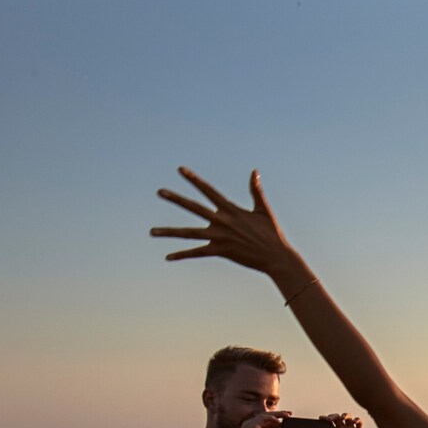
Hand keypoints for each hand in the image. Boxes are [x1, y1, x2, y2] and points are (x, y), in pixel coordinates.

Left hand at [152, 167, 306, 279]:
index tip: (180, 170)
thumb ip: (255, 190)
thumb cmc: (271, 233)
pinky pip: (197, 253)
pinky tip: (168, 257)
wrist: (276, 256)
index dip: (194, 179)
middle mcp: (222, 221)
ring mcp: (219, 237)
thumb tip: (254, 171)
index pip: (208, 190)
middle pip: (193, 207)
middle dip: (176, 199)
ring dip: (169, 232)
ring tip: (151, 232)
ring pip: (189, 233)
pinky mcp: (220, 251)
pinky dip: (182, 255)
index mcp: (231, 209)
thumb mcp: (263, 209)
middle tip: (159, 191)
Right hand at [229, 411, 293, 427]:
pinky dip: (270, 418)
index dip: (278, 420)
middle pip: (267, 416)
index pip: (268, 422)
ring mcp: (250, 425)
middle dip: (279, 414)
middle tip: (290, 414)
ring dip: (277, 414)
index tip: (288, 420)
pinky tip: (278, 421)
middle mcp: (251, 425)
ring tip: (287, 415)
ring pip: (265, 415)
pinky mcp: (250, 427)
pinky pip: (262, 418)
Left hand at [315, 413, 365, 427]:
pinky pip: (359, 423)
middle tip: (330, 418)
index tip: (321, 418)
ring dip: (345, 415)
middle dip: (334, 416)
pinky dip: (357, 420)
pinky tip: (355, 422)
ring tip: (343, 417)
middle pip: (337, 417)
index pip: (328, 422)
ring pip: (348, 417)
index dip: (325, 418)